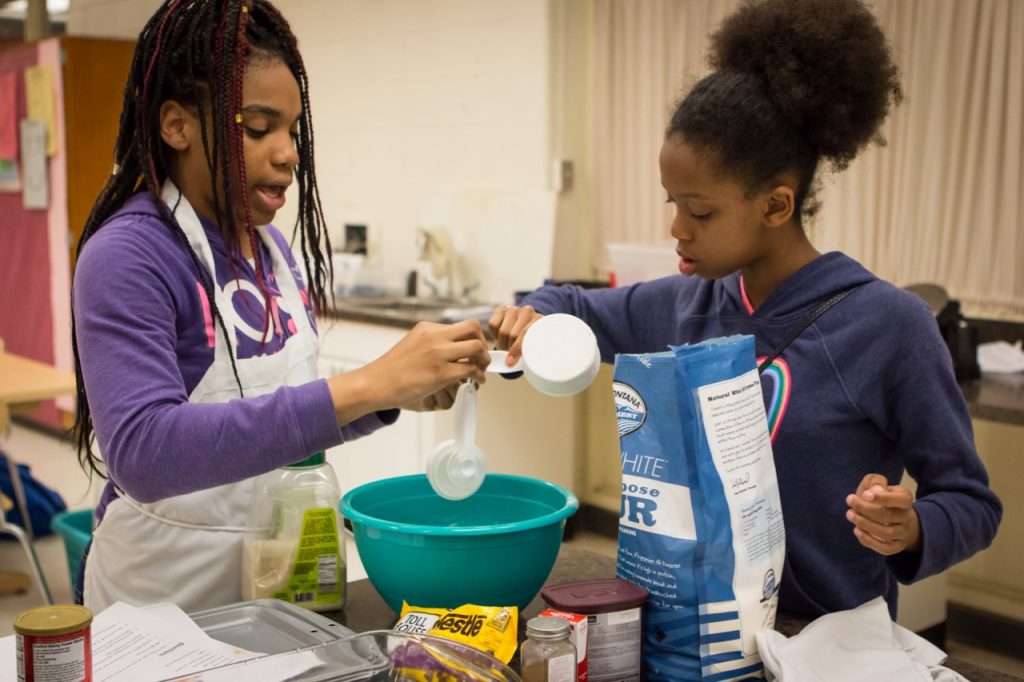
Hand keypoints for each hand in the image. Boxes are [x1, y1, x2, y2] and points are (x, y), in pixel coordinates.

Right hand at [329, 319, 488, 422]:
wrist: (375, 383)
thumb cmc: (392, 371)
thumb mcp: (413, 345)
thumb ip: (432, 343)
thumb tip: (453, 350)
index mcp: (427, 328)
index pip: (463, 325)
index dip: (475, 338)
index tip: (476, 350)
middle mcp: (434, 336)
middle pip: (474, 329)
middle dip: (484, 344)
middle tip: (481, 359)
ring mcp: (438, 354)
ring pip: (476, 348)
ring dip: (484, 361)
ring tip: (480, 372)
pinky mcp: (440, 373)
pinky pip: (470, 370)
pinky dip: (478, 376)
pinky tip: (476, 382)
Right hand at [488, 305, 543, 362]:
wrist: (528, 324)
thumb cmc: (532, 340)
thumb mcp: (535, 346)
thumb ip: (529, 352)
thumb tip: (511, 365)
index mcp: (539, 320)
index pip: (525, 334)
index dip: (516, 350)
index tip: (510, 362)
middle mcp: (527, 311)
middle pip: (511, 334)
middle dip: (508, 348)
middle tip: (509, 355)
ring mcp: (514, 309)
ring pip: (502, 331)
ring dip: (501, 343)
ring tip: (506, 347)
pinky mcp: (502, 309)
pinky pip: (493, 325)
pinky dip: (494, 335)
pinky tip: (500, 337)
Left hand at [845, 473, 921, 554]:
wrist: (894, 517)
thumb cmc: (881, 496)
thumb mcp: (878, 483)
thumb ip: (876, 482)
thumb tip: (875, 491)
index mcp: (905, 499)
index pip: (900, 499)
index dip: (883, 498)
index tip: (865, 494)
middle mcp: (907, 517)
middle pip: (888, 516)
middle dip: (865, 509)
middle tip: (849, 500)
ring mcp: (902, 533)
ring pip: (886, 533)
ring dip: (865, 524)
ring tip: (850, 514)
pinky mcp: (896, 546)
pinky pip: (885, 549)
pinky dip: (870, 542)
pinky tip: (857, 531)